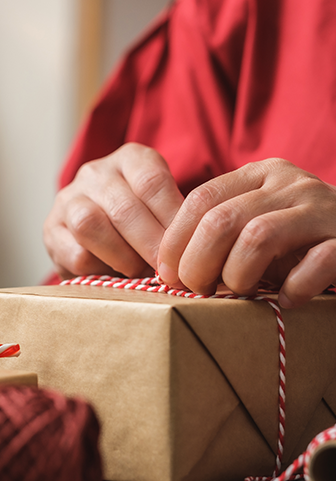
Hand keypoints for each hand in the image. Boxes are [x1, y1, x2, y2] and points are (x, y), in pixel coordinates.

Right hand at [44, 143, 183, 279]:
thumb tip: (194, 251)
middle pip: (123, 208)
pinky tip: (113, 274)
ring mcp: (68, 199)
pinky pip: (74, 252)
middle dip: (150, 245)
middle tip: (168, 271)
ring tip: (140, 273)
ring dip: (121, 256)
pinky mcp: (51, 230)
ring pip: (90, 225)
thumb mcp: (163, 209)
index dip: (171, 219)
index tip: (186, 248)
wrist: (97, 234)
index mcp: (130, 159)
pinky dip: (98, 268)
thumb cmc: (141, 223)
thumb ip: (176, 221)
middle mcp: (95, 173)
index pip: (151, 182)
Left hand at [157, 158, 335, 306]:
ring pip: (258, 237)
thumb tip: (167, 267)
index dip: (175, 240)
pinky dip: (293, 288)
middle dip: (197, 263)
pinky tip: (284, 299)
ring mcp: (321, 209)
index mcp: (257, 175)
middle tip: (197, 288)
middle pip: (221, 220)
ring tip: (239, 292)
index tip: (168, 273)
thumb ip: (217, 232)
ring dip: (237, 275)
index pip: (200, 199)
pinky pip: (316, 263)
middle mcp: (288, 184)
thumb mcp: (251, 222)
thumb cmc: (294, 239)